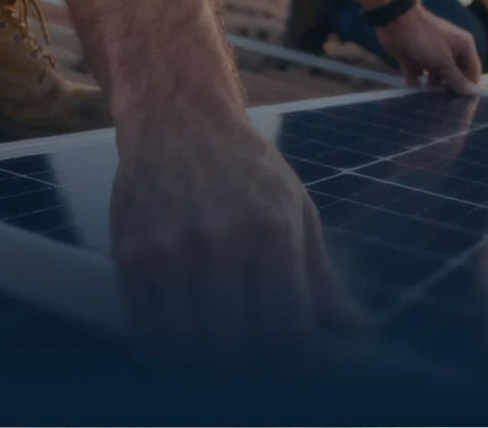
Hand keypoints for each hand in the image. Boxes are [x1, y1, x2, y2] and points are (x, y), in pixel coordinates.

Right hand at [110, 103, 364, 365]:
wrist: (178, 117)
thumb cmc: (244, 163)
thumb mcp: (295, 207)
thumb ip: (321, 276)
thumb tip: (357, 331)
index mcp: (271, 228)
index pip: (289, 332)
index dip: (293, 364)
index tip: (291, 365)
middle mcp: (219, 240)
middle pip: (238, 351)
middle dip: (251, 371)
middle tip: (255, 365)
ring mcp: (170, 251)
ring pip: (189, 351)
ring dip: (206, 369)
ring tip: (219, 356)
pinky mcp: (131, 257)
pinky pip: (148, 333)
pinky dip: (168, 351)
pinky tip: (183, 340)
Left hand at [378, 5, 480, 94]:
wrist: (395, 21)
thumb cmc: (426, 38)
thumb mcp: (444, 60)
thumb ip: (457, 78)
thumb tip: (475, 93)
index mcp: (462, 46)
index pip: (472, 71)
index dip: (469, 86)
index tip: (463, 104)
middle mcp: (449, 50)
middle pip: (453, 75)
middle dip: (448, 89)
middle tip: (445, 106)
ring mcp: (430, 54)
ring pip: (434, 76)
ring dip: (431, 88)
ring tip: (429, 103)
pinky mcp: (413, 58)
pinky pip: (417, 75)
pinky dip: (415, 83)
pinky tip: (413, 95)